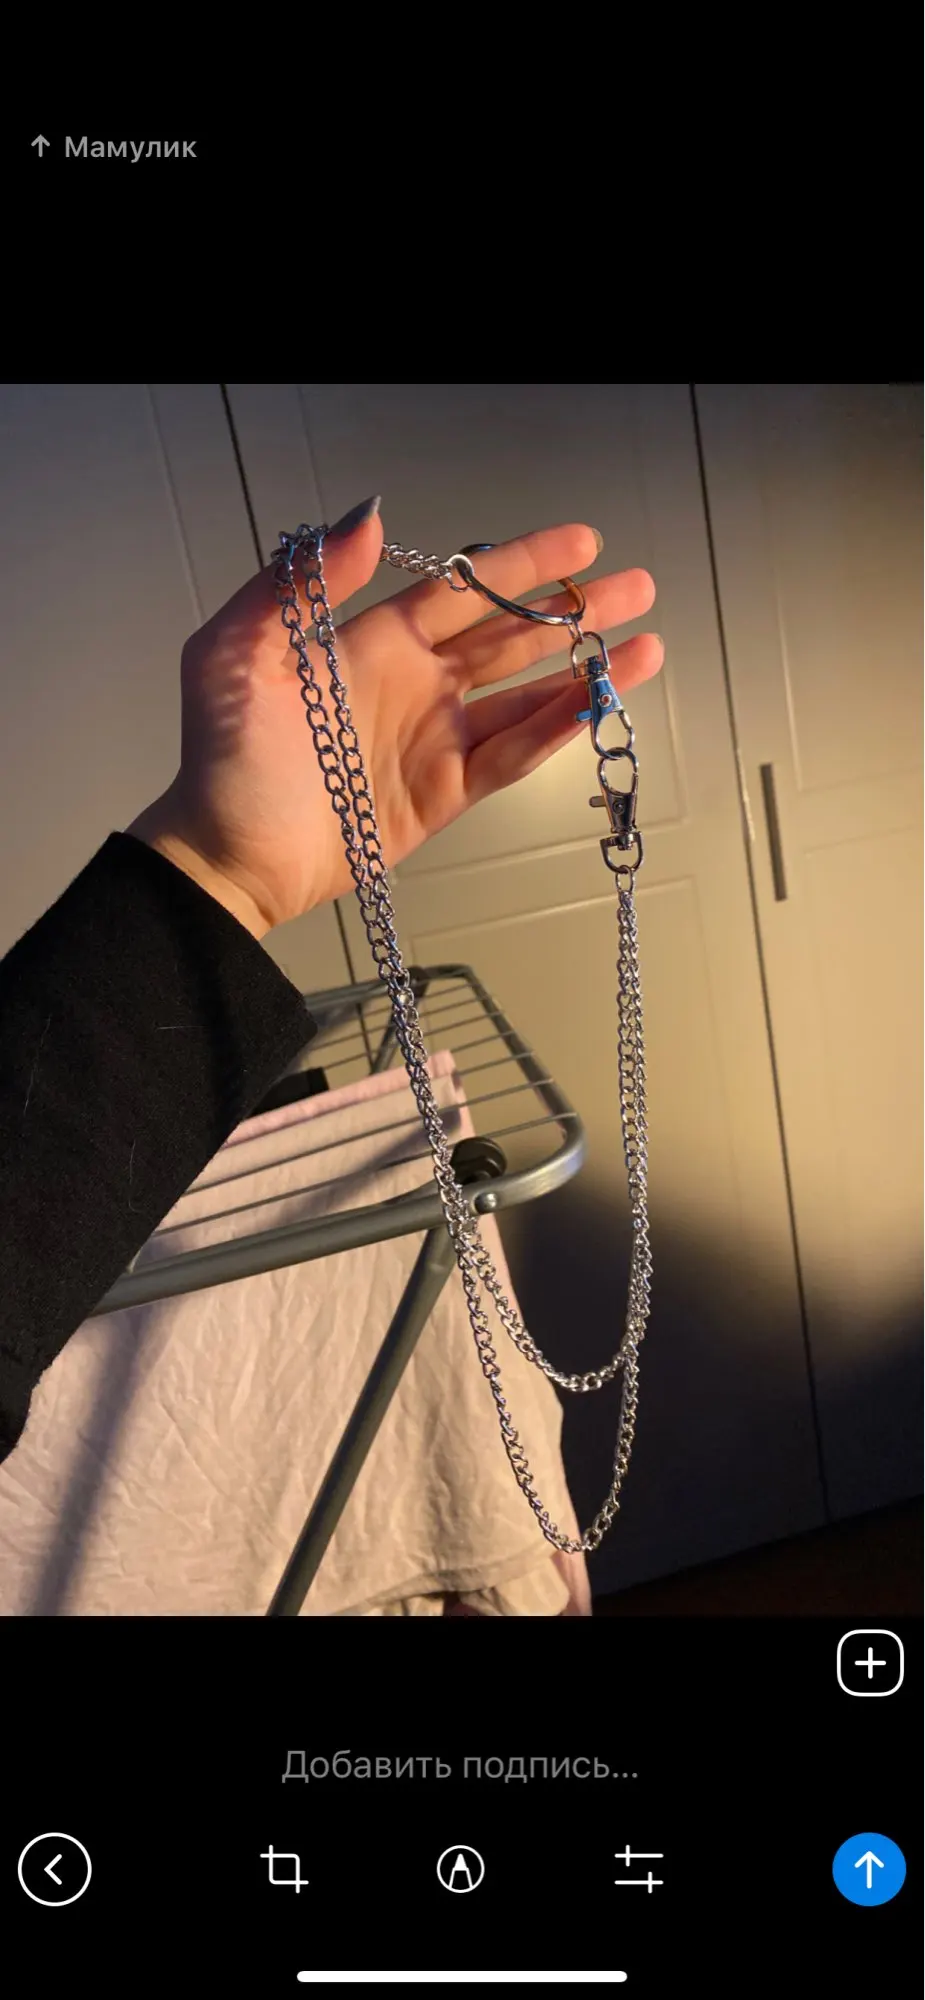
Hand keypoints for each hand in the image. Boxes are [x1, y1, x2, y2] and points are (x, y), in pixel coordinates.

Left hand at [128, 502, 663, 937]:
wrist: (230, 858)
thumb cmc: (225, 758)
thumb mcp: (238, 652)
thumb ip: (301, 582)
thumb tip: (371, 515)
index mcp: (370, 641)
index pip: (461, 591)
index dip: (521, 565)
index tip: (581, 542)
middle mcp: (414, 683)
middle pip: (509, 636)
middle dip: (574, 610)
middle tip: (638, 585)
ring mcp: (435, 739)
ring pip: (527, 694)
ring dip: (586, 669)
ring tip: (648, 644)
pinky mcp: (446, 794)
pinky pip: (515, 755)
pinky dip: (560, 729)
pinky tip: (603, 703)